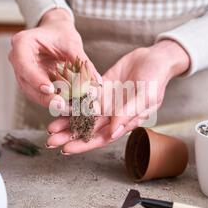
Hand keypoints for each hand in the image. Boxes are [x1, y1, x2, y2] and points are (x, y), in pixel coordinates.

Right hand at [9, 8, 101, 109]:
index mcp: (22, 44)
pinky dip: (54, 101)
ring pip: (32, 93)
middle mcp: (18, 60)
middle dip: (45, 97)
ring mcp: (23, 74)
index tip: (50, 89)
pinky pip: (40, 95)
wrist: (56, 33)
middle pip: (27, 83)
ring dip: (50, 102)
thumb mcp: (72, 43)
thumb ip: (83, 62)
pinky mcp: (31, 84)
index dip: (35, 78)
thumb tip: (97, 82)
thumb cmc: (61, 34)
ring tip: (69, 108)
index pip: (23, 63)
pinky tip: (68, 106)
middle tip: (63, 105)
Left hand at [46, 40, 189, 153]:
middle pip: (88, 128)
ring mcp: (107, 101)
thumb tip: (112, 132)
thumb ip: (128, 114)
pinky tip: (59, 103)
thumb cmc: (156, 80)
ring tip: (51, 127)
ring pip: (83, 114)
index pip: (101, 137)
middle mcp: (113, 114)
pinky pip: (84, 95)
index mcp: (124, 121)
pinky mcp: (102, 88)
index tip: (66, 149)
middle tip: (50, 141)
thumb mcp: (145, 97)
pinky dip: (73, 100)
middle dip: (70, 136)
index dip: (84, 145)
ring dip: (68, 120)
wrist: (155, 57)